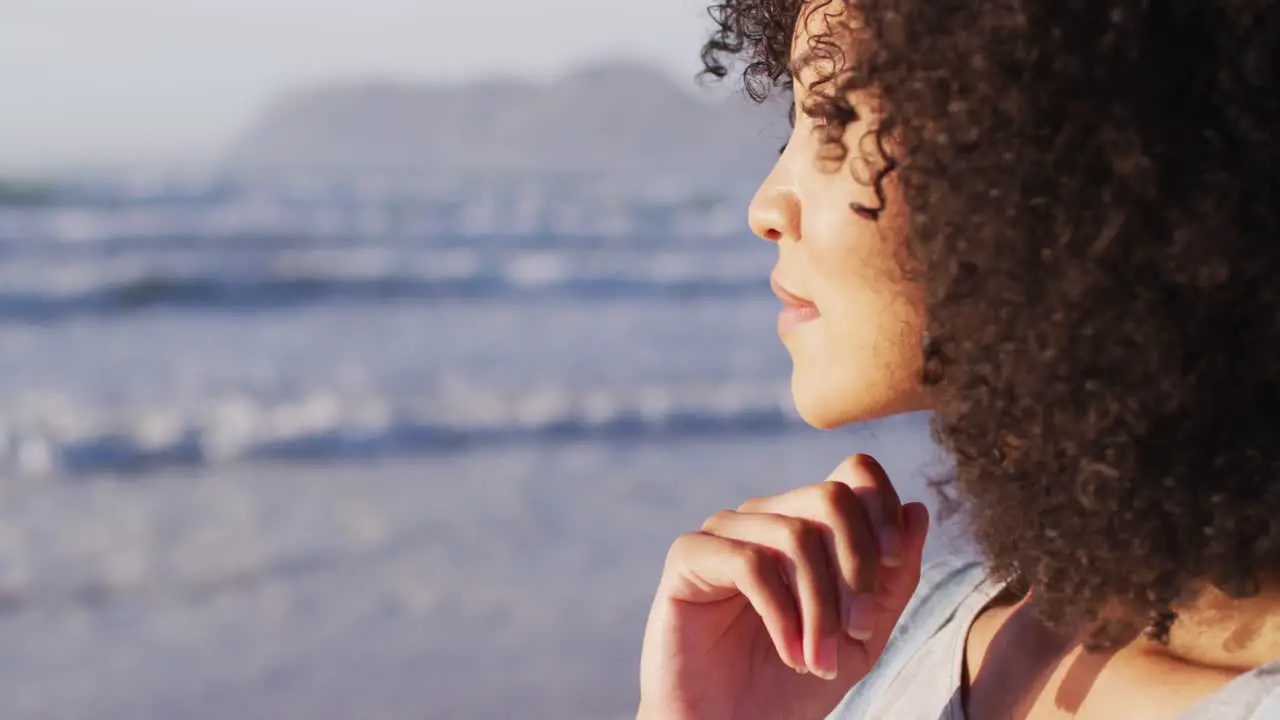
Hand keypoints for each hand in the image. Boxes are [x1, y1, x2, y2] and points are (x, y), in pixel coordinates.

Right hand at [637, 454, 929, 719]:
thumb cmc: (790, 686)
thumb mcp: (862, 636)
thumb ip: (893, 578)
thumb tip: (917, 509)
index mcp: (806, 523)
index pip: (853, 474)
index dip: (883, 510)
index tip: (895, 564)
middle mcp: (765, 516)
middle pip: (830, 497)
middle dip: (858, 567)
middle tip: (858, 631)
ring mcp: (724, 532)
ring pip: (796, 535)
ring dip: (822, 608)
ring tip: (820, 662)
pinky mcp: (688, 557)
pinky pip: (750, 563)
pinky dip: (782, 616)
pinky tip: (790, 654)